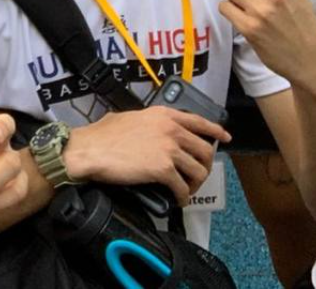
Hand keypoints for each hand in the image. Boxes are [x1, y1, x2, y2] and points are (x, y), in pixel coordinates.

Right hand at [63, 107, 229, 206]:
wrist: (90, 150)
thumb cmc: (102, 135)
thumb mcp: (129, 117)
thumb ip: (147, 122)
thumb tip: (149, 131)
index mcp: (164, 115)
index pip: (200, 121)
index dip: (216, 131)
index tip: (225, 138)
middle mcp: (171, 130)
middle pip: (204, 151)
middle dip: (204, 166)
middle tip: (195, 177)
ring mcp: (169, 149)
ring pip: (198, 171)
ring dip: (194, 185)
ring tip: (185, 191)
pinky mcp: (163, 170)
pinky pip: (183, 188)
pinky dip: (182, 197)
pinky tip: (176, 200)